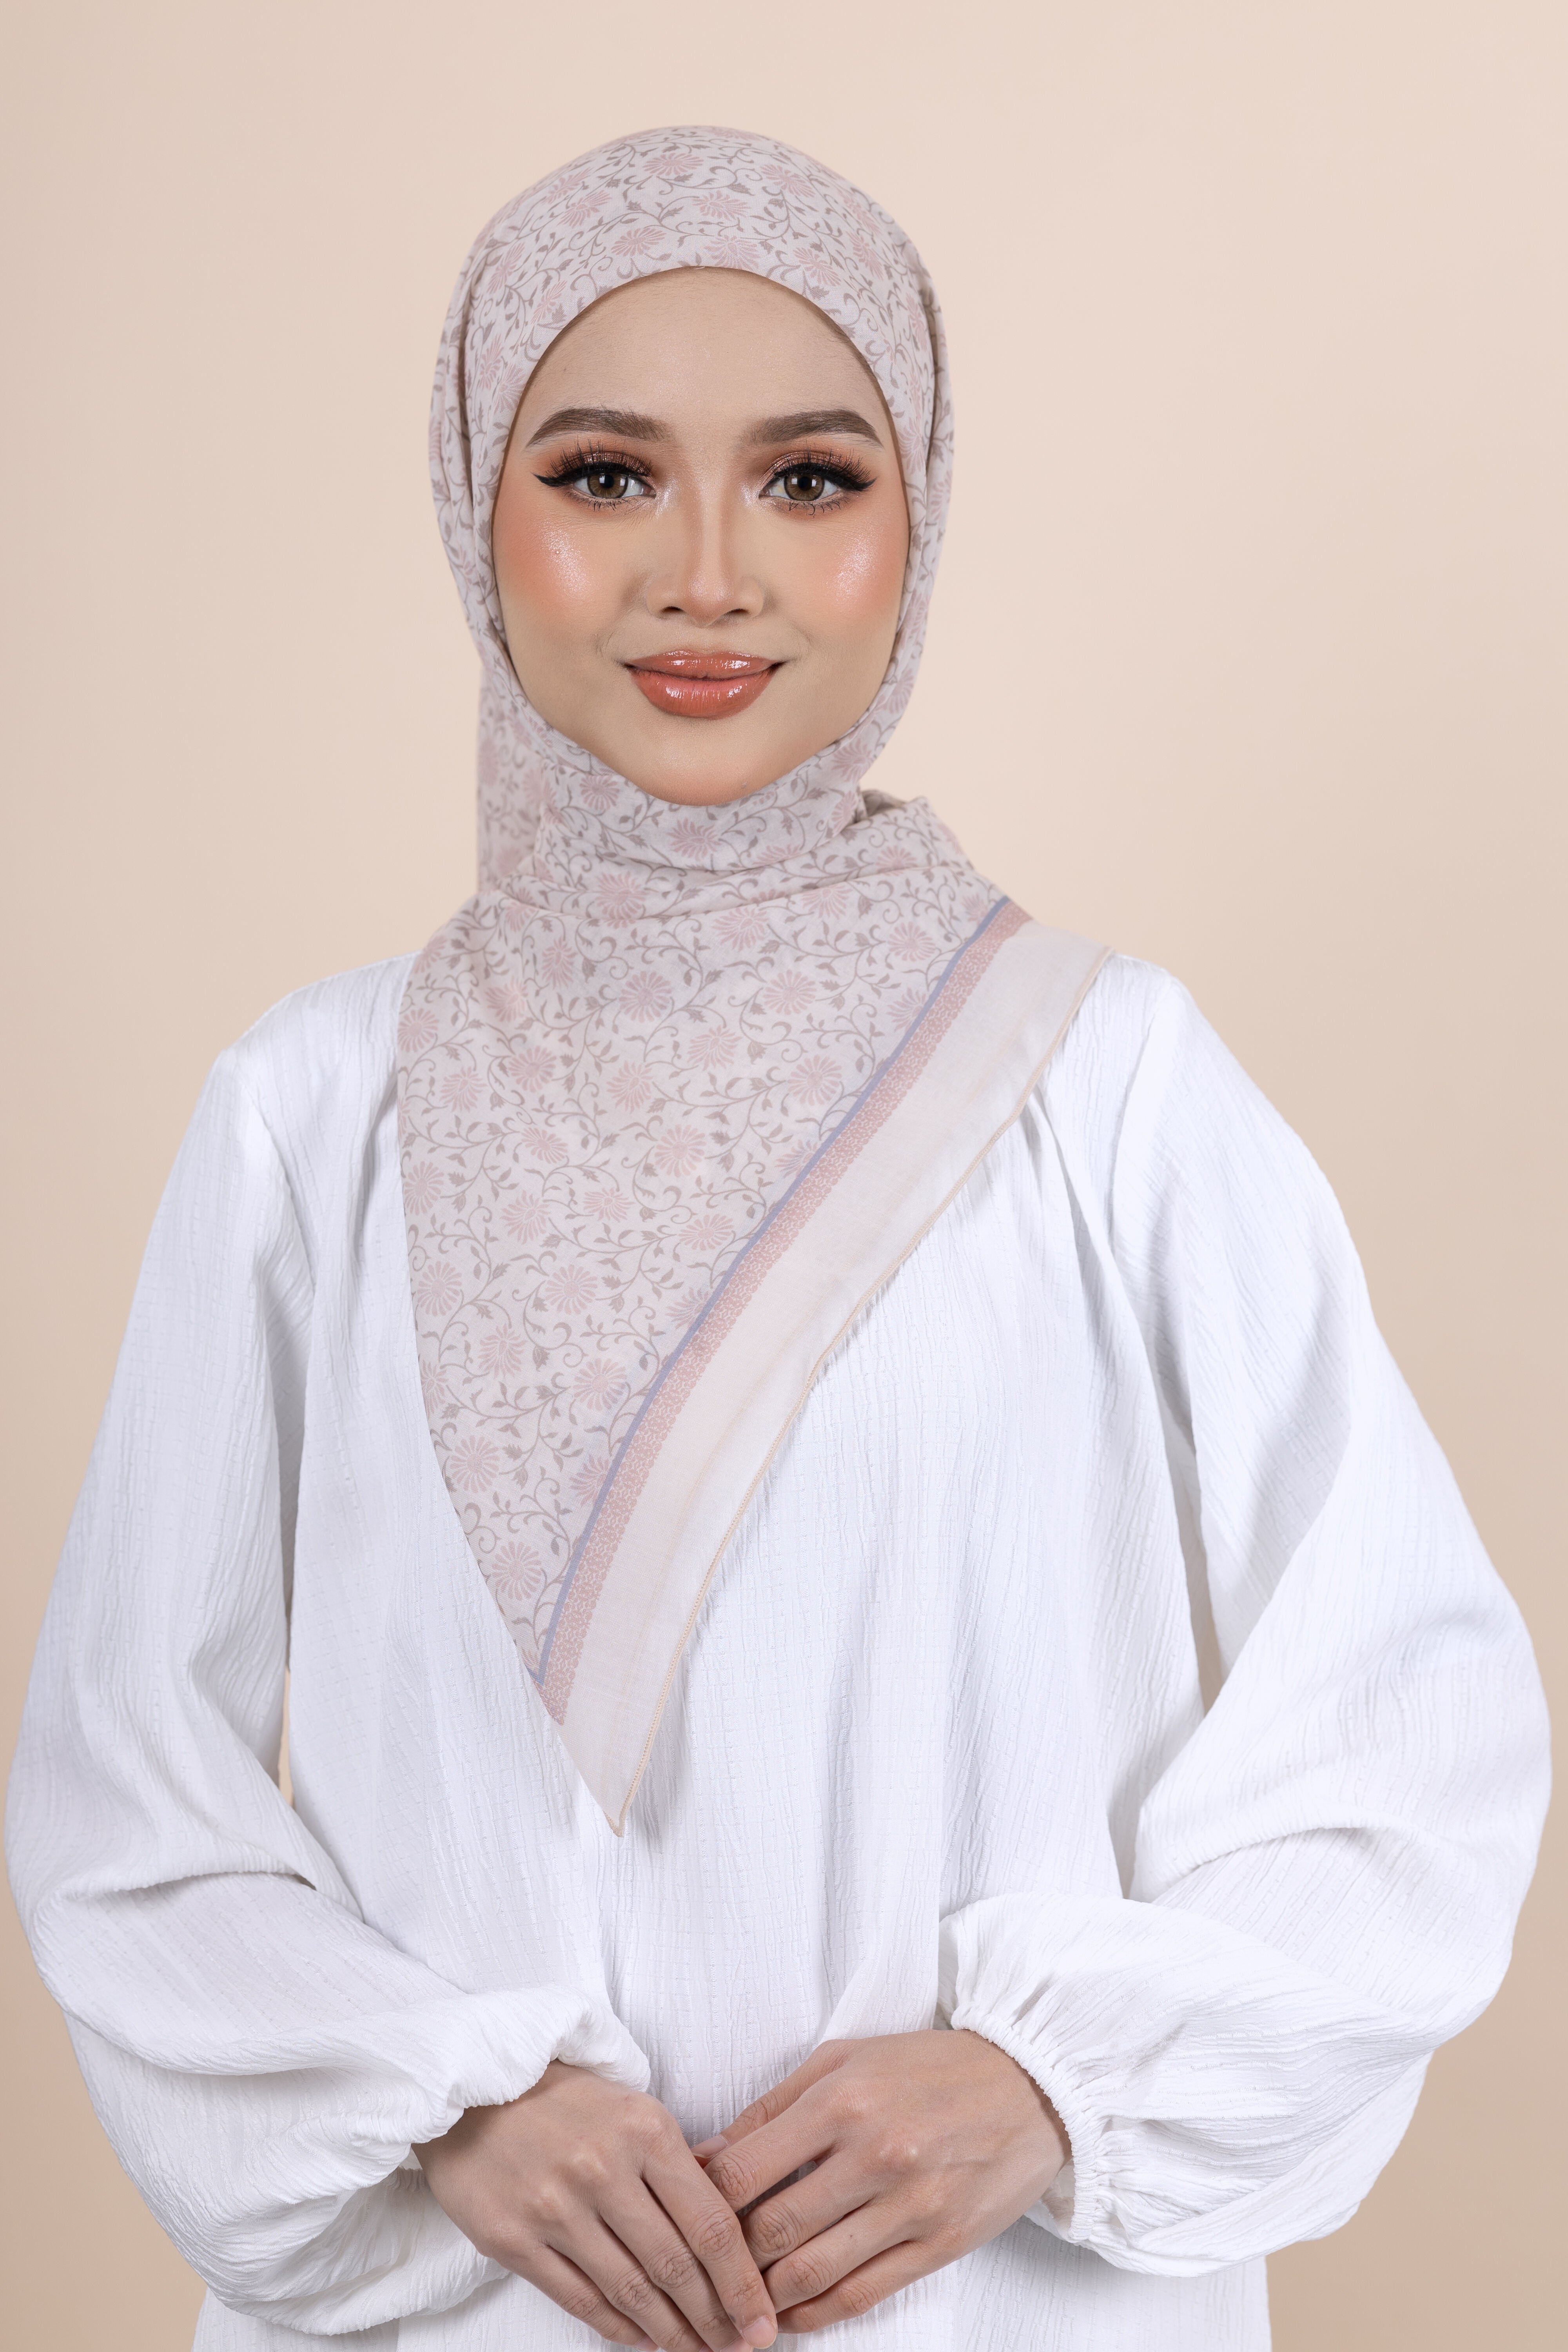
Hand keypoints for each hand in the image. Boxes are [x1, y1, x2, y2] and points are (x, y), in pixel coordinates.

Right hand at [415, 2061, 776, 2349]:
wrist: (471, 2087)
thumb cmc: (563, 2096)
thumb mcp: (632, 2108)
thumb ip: (676, 2164)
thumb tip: (727, 2228)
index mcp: (644, 2130)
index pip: (710, 2222)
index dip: (742, 2281)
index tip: (762, 2317)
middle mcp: (603, 2170)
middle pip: (676, 2265)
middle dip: (715, 2317)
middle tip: (739, 2346)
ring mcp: (555, 2208)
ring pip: (631, 2290)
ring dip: (672, 2332)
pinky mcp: (513, 2239)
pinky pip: (579, 2299)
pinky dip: (618, 2327)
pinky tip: (644, 2341)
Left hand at [694, 2032, 1066, 2333]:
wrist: (1028, 2085)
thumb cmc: (927, 2067)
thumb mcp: (843, 2060)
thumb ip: (773, 2108)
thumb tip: (709, 2157)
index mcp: (841, 2102)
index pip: (745, 2171)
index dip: (705, 2202)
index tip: (689, 2214)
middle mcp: (873, 2156)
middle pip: (770, 2230)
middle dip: (727, 2258)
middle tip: (705, 2268)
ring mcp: (909, 2206)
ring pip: (809, 2272)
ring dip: (763, 2294)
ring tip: (738, 2298)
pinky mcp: (939, 2244)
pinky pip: (859, 2295)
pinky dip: (813, 2313)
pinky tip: (788, 2313)